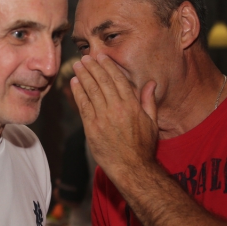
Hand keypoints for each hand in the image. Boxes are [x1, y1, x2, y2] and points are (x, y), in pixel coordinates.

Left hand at [70, 54, 158, 182]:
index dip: (107, 66)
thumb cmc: (143, 147)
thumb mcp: (152, 122)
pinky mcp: (91, 128)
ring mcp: (102, 118)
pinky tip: (74, 83)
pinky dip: (78, 93)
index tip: (101, 57)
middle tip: (85, 57)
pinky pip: (83, 106)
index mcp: (131, 106)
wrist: (131, 168)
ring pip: (91, 91)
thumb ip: (148, 101)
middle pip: (102, 82)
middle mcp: (116, 109)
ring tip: (78, 65)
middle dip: (92, 67)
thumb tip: (151, 83)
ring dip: (83, 76)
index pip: (117, 79)